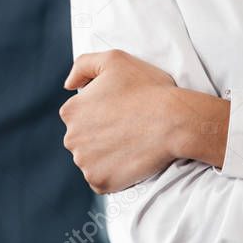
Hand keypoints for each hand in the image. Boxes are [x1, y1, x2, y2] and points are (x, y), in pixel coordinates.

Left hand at [60, 50, 178, 193]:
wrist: (175, 122)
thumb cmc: (148, 89)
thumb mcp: (115, 59)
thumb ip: (83, 65)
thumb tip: (68, 85)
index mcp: (71, 111)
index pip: (80, 114)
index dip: (102, 112)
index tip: (122, 110)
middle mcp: (71, 139)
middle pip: (83, 139)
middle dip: (101, 135)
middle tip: (129, 128)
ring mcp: (85, 163)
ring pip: (91, 160)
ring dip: (107, 155)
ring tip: (132, 143)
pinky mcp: (100, 182)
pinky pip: (101, 179)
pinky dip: (114, 173)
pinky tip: (131, 159)